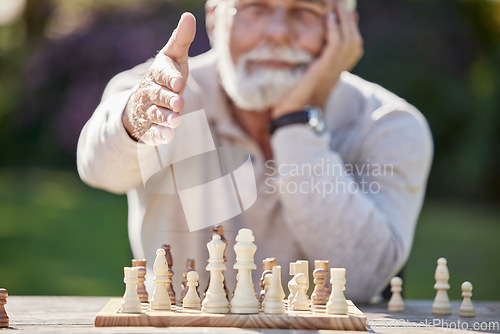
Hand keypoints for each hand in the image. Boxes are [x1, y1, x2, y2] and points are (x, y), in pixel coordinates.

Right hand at [122, 13, 195, 145]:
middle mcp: (150, 92)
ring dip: (164, 117)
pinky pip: (153, 132)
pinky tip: (168, 137)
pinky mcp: (150, 128)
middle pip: (157, 95)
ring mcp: (149, 110)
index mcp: (157, 73)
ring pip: (155, 114)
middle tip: (178, 103)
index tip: (179, 82)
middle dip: (167, 98)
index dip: (170, 77)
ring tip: (176, 121)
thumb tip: (189, 16)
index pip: (162, 73)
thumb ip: (181, 40)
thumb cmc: (165, 77)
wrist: (143, 102)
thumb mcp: (173, 58)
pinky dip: (160, 135)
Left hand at [271, 1, 362, 118]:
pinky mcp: (323, 71)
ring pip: (350, 41)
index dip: (351, 29)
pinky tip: (329, 18)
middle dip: (349, 20)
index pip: (352, 48)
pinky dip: (335, 30)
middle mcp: (338, 72)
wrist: (292, 118)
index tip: (342, 13)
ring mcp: (333, 72)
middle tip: (340, 3)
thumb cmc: (294, 101)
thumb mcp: (303, 80)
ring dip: (344, 20)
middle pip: (355, 41)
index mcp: (335, 74)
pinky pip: (336, 46)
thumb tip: (307, 54)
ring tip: (336, 5)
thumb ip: (309, 66)